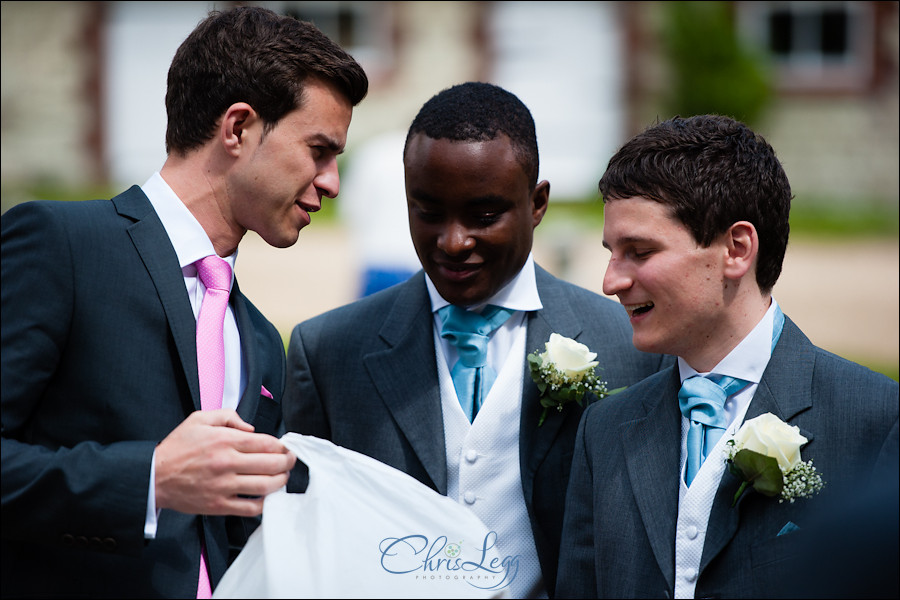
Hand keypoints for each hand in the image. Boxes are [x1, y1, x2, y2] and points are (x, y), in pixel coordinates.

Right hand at [154, 409, 295, 516]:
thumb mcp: (199, 419)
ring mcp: (224, 486)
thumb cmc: (177, 448)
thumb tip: (251, 428)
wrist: (154, 476)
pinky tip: (266, 495)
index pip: (267, 443)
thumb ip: (228, 415)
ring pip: (266, 486)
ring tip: (282, 477)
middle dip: (288, 462)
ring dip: (281, 481)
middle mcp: (227, 463)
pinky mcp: (219, 505)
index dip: (282, 445)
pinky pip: (251, 508)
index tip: (285, 447)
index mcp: (225, 440)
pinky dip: (265, 503)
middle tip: (290, 461)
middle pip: (272, 464)